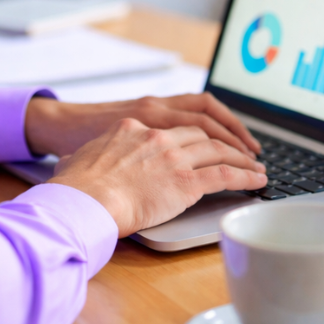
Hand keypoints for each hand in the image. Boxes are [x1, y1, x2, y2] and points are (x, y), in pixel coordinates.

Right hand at [47, 119, 267, 236]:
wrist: (85, 199)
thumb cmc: (75, 186)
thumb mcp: (74, 160)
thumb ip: (80, 159)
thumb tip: (67, 162)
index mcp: (132, 126)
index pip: (170, 125)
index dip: (190, 134)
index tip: (199, 141)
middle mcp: (157, 136)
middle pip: (200, 133)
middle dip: (222, 141)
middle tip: (237, 150)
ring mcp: (174, 157)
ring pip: (218, 150)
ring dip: (240, 156)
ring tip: (255, 165)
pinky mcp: (186, 181)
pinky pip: (225, 174)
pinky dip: (245, 175)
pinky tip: (256, 179)